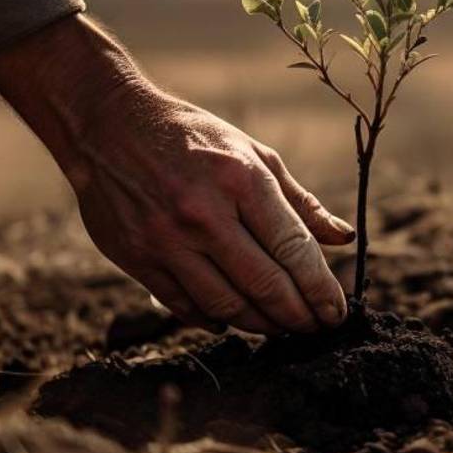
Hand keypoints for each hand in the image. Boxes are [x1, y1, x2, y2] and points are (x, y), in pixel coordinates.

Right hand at [0, 15, 353, 334]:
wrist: (108, 124)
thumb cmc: (193, 138)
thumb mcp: (253, 154)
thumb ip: (299, 202)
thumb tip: (344, 239)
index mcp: (241, 179)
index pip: (293, 249)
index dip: (321, 288)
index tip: (336, 312)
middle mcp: (204, 213)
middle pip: (264, 285)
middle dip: (298, 316)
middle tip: (315, 329)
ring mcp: (166, 239)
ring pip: (226, 305)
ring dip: (261, 325)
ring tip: (281, 328)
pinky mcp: (137, 258)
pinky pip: (185, 306)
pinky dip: (215, 320)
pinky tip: (234, 320)